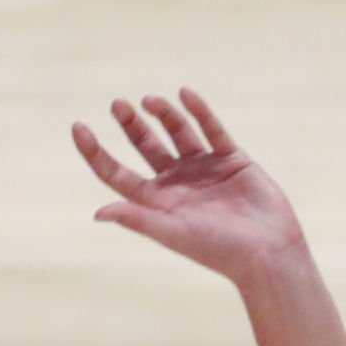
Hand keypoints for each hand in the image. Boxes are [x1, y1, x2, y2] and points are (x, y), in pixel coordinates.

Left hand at [72, 89, 305, 288]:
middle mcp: (176, 182)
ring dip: (163, 114)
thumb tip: (97, 213)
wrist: (267, 251)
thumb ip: (137, 218)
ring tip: (149, 100)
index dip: (96, 152)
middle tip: (117, 104)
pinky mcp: (231, 158)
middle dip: (131, 124)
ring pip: (177, 132)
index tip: (78, 127)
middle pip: (145, 145)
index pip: (116, 173)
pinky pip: (212, 129)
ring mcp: (203, 168)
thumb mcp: (172, 232)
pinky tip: (185, 94)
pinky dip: (199, 111)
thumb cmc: (217, 250)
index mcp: (156, 202)